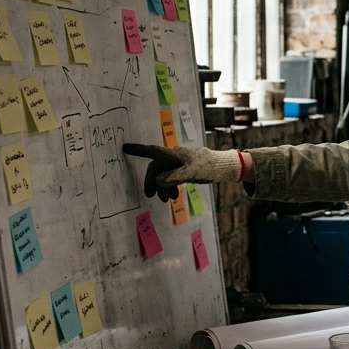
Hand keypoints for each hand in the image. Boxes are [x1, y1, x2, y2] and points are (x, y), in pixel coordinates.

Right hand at [121, 144, 241, 201]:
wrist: (223, 167)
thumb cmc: (208, 166)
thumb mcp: (191, 173)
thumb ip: (174, 177)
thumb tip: (157, 181)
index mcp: (174, 154)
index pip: (152, 151)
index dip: (138, 150)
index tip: (125, 148)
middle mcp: (173, 157)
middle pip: (156, 168)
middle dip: (152, 182)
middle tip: (150, 196)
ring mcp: (178, 164)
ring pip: (163, 175)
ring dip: (162, 188)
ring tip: (168, 200)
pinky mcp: (183, 170)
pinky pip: (171, 178)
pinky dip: (170, 187)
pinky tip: (173, 197)